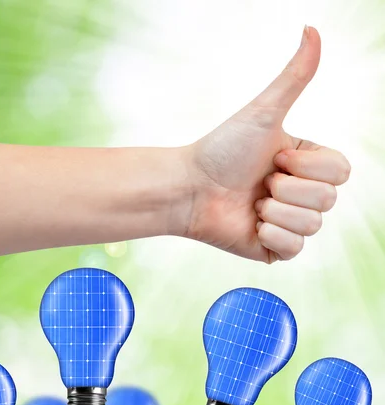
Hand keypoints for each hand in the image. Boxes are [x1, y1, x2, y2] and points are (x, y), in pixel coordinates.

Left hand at [180, 26, 349, 262]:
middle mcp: (301, 195)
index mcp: (307, 164)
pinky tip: (251, 224)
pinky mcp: (274, 250)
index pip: (340, 172)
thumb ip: (294, 77)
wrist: (190, 188)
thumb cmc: (222, 150)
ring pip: (312, 225)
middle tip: (259, 181)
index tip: (274, 157)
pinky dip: (271, 235)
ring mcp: (289, 224)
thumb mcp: (264, 113)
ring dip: (276, 211)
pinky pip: (294, 249)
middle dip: (288, 188)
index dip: (307, 165)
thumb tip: (312, 29)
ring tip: (252, 202)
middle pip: (328, 200)